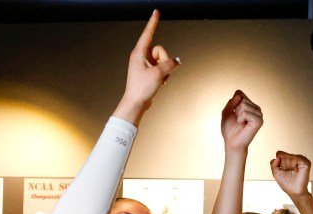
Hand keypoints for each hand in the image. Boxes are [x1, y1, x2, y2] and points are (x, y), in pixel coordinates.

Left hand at [114, 11, 179, 125]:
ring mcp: (145, 64)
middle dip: (164, 60)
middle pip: (160, 50)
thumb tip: (177, 60)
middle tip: (160, 72)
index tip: (156, 11)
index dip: (153, 22)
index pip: (148, 33)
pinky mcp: (148, 72)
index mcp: (139, 53)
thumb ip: (170, 64)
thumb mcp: (158, 73)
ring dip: (165, 70)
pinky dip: (163, 74)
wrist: (136, 103)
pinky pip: (161, 68)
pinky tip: (160, 83)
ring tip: (159, 80)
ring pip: (162, 60)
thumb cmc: (142, 88)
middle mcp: (141, 56)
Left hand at [221, 90, 262, 151]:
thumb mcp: (226, 112)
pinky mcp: (259, 121)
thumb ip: (231, 102)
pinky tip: (244, 125)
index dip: (233, 103)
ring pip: (244, 105)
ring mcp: (259, 114)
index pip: (240, 93)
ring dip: (238, 115)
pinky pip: (246, 113)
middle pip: (242, 99)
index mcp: (250, 105)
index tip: (234, 114)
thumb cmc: (229, 130)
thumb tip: (239, 96)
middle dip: (236, 110)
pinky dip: (241, 119)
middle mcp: (256, 108)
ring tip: (241, 123)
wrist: (231, 142)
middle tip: (238, 120)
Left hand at [270, 151, 311, 197]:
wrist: (294, 192)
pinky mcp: (306, 162)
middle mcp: (294, 158)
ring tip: (293, 171)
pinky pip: (296, 158)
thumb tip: (277, 157)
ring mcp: (301, 160)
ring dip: (288, 165)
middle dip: (284, 165)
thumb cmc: (287, 184)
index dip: (279, 162)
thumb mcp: (276, 173)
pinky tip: (296, 170)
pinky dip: (294, 165)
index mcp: (288, 160)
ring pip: (289, 156)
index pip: (279, 154)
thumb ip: (273, 164)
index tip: (282, 170)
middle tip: (289, 171)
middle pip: (283, 155)